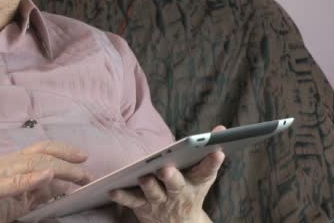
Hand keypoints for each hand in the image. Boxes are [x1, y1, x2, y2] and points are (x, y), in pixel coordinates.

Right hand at [0, 140, 91, 222]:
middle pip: (42, 155)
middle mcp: (9, 162)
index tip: (84, 157)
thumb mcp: (22, 198)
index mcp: (15, 162)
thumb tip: (64, 185)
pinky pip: (14, 183)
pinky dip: (31, 178)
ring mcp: (0, 174)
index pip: (43, 149)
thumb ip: (41, 190)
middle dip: (67, 161)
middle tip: (86, 172)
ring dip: (57, 168)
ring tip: (75, 174)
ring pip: (32, 164)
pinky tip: (47, 176)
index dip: (64, 150)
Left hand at [109, 126, 225, 222]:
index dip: (212, 162)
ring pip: (154, 193)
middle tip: (166, 169)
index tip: (217, 151)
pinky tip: (112, 189)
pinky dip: (122, 196)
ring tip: (143, 177)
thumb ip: (207, 152)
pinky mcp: (143, 206)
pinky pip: (131, 201)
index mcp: (196, 182)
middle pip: (176, 185)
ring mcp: (160, 201)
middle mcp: (179, 193)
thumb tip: (221, 128)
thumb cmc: (189, 189)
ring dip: (149, 186)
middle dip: (171, 177)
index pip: (207, 172)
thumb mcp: (201, 174)